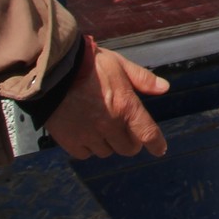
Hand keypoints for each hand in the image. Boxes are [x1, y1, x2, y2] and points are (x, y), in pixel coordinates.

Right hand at [43, 45, 169, 158]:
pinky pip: (85, 154)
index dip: (157, 144)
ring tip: (101, 127)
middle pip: (128, 148)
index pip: (147, 133)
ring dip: (108, 144)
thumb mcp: (120, 64)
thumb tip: (164, 88)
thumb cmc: (89, 64)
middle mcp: (109, 124)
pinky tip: (85, 132)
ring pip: (106, 152)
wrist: (53, 70)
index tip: (159, 149)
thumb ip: (143, 79)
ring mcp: (89, 134)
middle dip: (130, 141)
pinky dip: (88, 147)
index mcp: (126, 106)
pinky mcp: (70, 140)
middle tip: (125, 131)